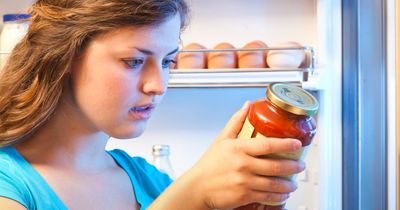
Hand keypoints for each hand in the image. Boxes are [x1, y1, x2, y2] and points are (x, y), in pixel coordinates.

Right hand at [189, 102, 304, 208]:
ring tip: (293, 182)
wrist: (197, 187)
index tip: (297, 143)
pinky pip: (267, 196)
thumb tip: (247, 106)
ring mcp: (244, 181)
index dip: (286, 144)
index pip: (268, 144)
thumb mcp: (221, 140)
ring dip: (288, 184)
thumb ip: (236, 122)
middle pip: (276, 166)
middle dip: (293, 166)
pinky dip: (279, 196)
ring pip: (274, 183)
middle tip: (300, 165)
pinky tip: (283, 193)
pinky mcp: (244, 196)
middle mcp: (243, 165)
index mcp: (239, 149)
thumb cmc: (209, 164)